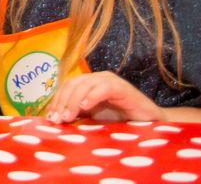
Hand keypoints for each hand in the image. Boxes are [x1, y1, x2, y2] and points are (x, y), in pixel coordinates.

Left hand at [45, 71, 163, 123]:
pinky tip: (85, 108)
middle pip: (73, 84)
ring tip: (67, 117)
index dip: (57, 100)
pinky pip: (103, 88)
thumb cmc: (121, 120)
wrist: (150, 123)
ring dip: (73, 101)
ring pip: (85, 84)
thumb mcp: (94, 117)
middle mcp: (98, 78)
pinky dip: (92, 97)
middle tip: (57, 119)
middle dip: (62, 101)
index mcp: (89, 82)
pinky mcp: (122, 88)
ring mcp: (110, 81)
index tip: (50, 118)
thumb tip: (55, 119)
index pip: (67, 87)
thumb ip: (77, 114)